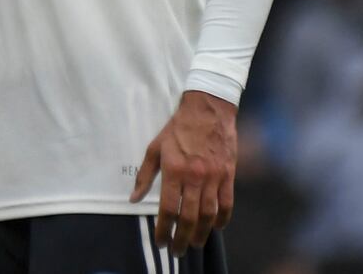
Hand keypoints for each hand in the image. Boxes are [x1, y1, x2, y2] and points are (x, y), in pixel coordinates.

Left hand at [130, 90, 236, 255]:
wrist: (208, 110)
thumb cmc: (177, 129)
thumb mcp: (155, 148)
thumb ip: (144, 175)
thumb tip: (133, 199)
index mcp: (173, 170)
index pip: (168, 208)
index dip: (164, 229)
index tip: (160, 241)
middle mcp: (195, 177)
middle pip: (189, 217)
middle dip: (182, 238)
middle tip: (177, 251)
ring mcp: (214, 177)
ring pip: (209, 214)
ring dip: (201, 233)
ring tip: (194, 244)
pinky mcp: (229, 175)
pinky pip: (227, 204)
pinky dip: (222, 219)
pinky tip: (215, 227)